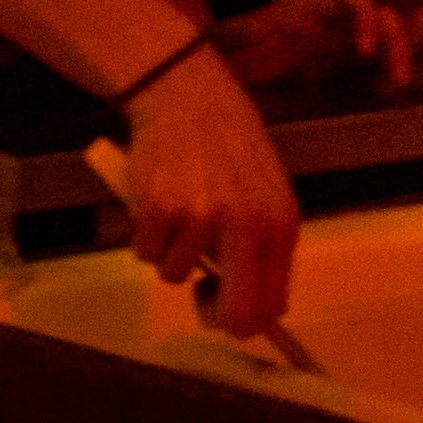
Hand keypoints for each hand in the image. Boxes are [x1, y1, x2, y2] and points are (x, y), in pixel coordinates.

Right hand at [115, 56, 307, 336]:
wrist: (192, 101)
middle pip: (233, 312)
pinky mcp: (158, 208)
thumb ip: (265, 251)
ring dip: (170, 254)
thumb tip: (263, 314)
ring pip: (174, 276)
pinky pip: (143, 253)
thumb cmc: (231, 155)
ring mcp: (201, 217)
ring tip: (180, 214)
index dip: (244, 321)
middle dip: (211, 313)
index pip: (270, 305)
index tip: (228, 307)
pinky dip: (145, 236)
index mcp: (279, 224)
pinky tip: (158, 203)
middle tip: (199, 292)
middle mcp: (246, 224)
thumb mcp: (267, 198)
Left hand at [209, 0, 399, 91]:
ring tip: (398, 85)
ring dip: (400, 58)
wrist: (232, 70)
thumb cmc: (235, 50)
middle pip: (383, 17)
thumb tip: (265, 30)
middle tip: (397, 78)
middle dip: (397, 43)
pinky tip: (386, 93)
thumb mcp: (235, 40)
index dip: (366, 15)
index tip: (365, 49)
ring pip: (388, 40)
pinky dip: (388, 75)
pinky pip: (378, 66)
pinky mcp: (346, 69)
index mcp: (313, 7)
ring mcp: (344, 45)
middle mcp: (336, 21)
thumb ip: (243, 33)